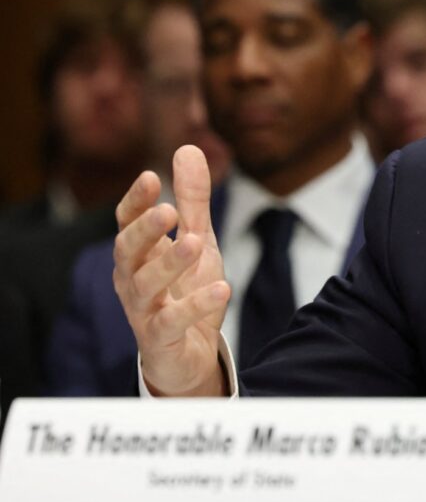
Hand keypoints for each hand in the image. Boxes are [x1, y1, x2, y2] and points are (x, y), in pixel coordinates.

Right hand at [112, 145, 229, 395]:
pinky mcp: (160, 339)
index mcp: (139, 252)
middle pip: (128, 251)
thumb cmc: (186, 290)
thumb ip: (192, 200)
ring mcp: (143, 310)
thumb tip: (187, 148)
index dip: (136, 201)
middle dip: (145, 230)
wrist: (191, 354)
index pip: (128, 222)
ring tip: (195, 242)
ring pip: (146, 285)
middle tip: (167, 211)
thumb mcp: (197, 239)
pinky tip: (222, 287)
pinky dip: (195, 305)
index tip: (150, 176)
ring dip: (169, 263)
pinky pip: (172, 322)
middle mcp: (133, 279)